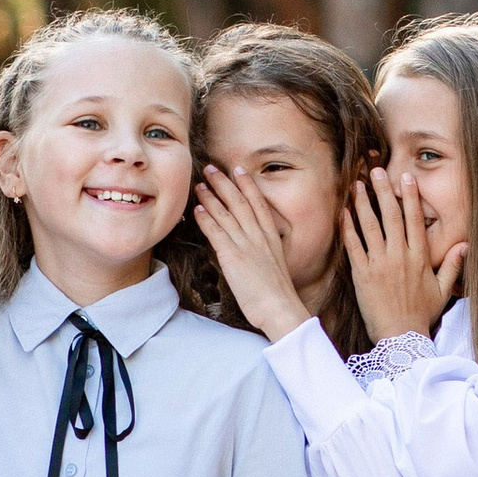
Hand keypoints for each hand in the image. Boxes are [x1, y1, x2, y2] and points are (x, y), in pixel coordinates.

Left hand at [195, 163, 310, 340]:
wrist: (280, 308)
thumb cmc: (277, 295)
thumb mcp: (274, 267)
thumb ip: (262, 254)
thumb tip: (250, 250)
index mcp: (270, 238)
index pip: (258, 204)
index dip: (247, 185)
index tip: (238, 170)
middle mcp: (258, 237)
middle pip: (240, 202)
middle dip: (225, 183)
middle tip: (212, 168)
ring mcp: (246, 245)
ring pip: (226, 214)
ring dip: (211, 197)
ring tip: (200, 184)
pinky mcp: (232, 256)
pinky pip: (216, 232)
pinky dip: (206, 219)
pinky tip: (197, 209)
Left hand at [345, 165, 463, 342]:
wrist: (401, 337)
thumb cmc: (421, 314)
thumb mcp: (442, 290)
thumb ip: (453, 265)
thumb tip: (466, 245)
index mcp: (419, 257)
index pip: (415, 220)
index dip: (410, 196)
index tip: (405, 178)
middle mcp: (400, 256)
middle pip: (391, 216)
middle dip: (383, 191)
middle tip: (376, 170)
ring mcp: (379, 264)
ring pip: (370, 226)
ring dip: (363, 203)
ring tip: (356, 185)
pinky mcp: (362, 275)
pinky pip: (353, 246)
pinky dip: (347, 228)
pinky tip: (343, 212)